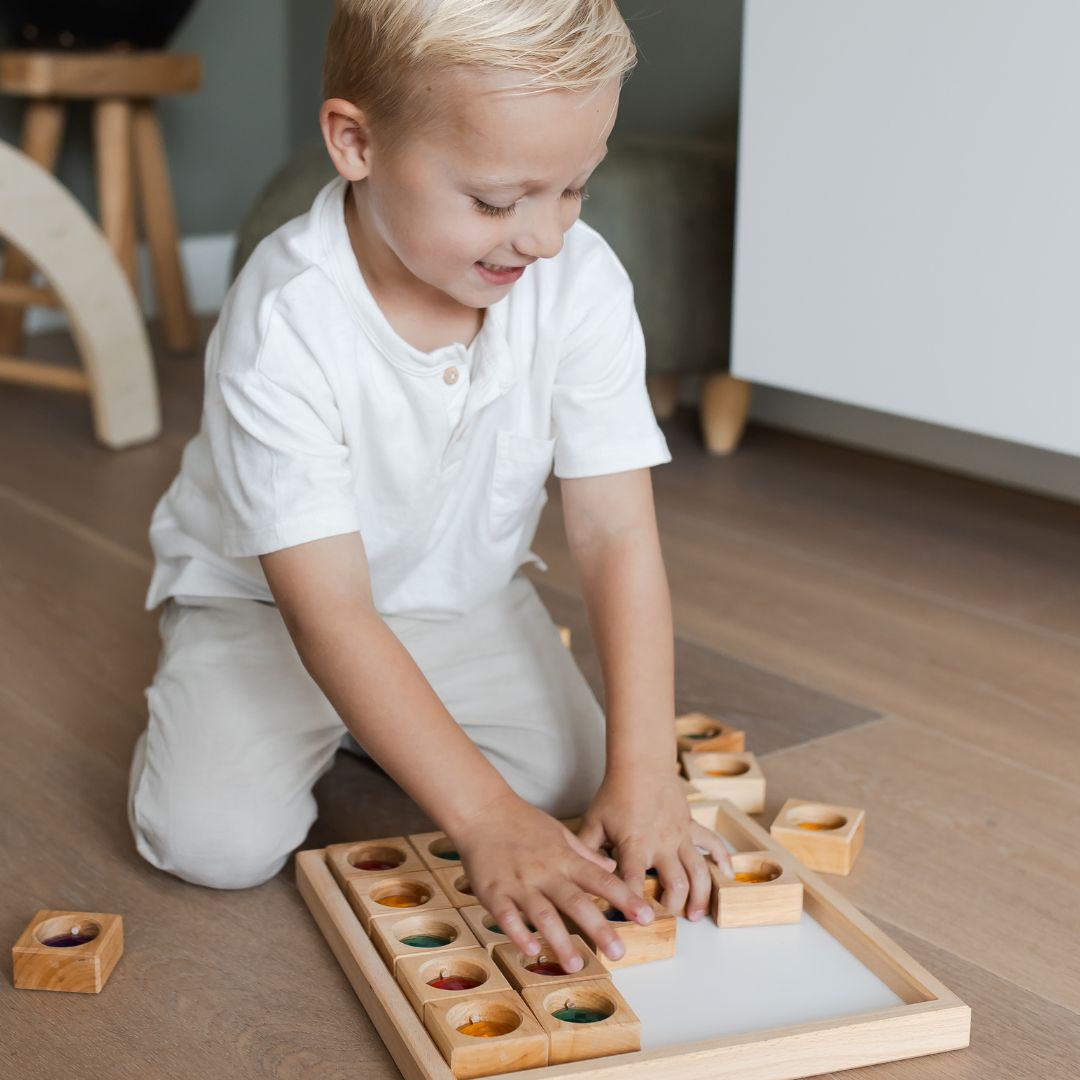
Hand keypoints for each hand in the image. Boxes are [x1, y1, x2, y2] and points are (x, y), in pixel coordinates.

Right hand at [449, 791, 655, 971]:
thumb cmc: (521, 822)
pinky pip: (507, 916)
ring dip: (560, 940)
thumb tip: (612, 867)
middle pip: (576, 902)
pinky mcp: (494, 892)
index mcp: (564, 858)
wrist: (482, 811)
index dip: (625, 898)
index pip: (601, 880)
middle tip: (619, 952)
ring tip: (576, 965)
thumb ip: (585, 853)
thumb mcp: (559, 831)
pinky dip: (518, 932)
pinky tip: (531, 949)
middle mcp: (545, 872)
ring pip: (543, 914)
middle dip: (599, 928)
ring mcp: (519, 883)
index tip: (647, 917)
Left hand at [578, 768, 734, 920]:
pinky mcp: (691, 826)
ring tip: (695, 915)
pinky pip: (713, 844)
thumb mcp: (594, 821)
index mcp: (635, 844)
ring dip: (700, 896)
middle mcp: (661, 843)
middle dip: (672, 906)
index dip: (632, 905)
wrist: (641, 763)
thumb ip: (586, 850)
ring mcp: (680, 835)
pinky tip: (728, 878)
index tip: (632, 922)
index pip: (633, 882)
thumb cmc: (615, 793)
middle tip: (665, 919)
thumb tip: (576, 876)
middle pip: (674, 884)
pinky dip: (724, 861)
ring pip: (699, 871)